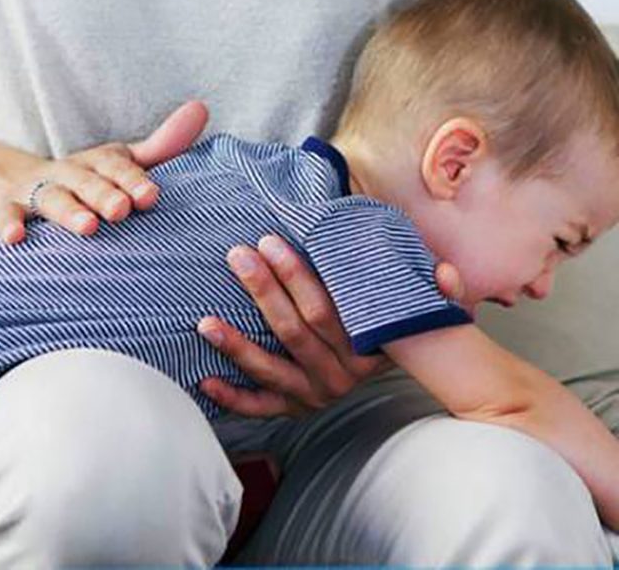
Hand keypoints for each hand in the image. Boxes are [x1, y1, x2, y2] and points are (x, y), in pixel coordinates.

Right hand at [0, 101, 208, 243]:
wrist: (5, 181)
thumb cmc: (83, 180)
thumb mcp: (118, 162)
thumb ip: (161, 145)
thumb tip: (202, 108)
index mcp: (98, 163)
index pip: (117, 166)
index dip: (133, 179)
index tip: (151, 197)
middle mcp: (68, 173)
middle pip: (87, 181)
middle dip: (105, 194)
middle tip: (122, 210)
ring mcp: (36, 191)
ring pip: (52, 198)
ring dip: (68, 211)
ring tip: (87, 227)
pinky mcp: (6, 209)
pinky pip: (6, 216)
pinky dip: (8, 225)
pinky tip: (15, 238)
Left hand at [198, 234, 464, 416]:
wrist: (412, 379)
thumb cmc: (400, 330)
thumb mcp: (429, 310)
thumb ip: (438, 290)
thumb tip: (446, 274)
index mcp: (367, 349)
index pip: (326, 310)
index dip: (296, 275)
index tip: (271, 241)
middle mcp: (341, 376)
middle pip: (294, 331)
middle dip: (263, 290)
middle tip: (238, 256)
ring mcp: (316, 396)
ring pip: (272, 370)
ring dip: (237, 345)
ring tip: (204, 321)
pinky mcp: (296, 410)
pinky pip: (261, 408)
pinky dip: (233, 398)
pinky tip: (206, 379)